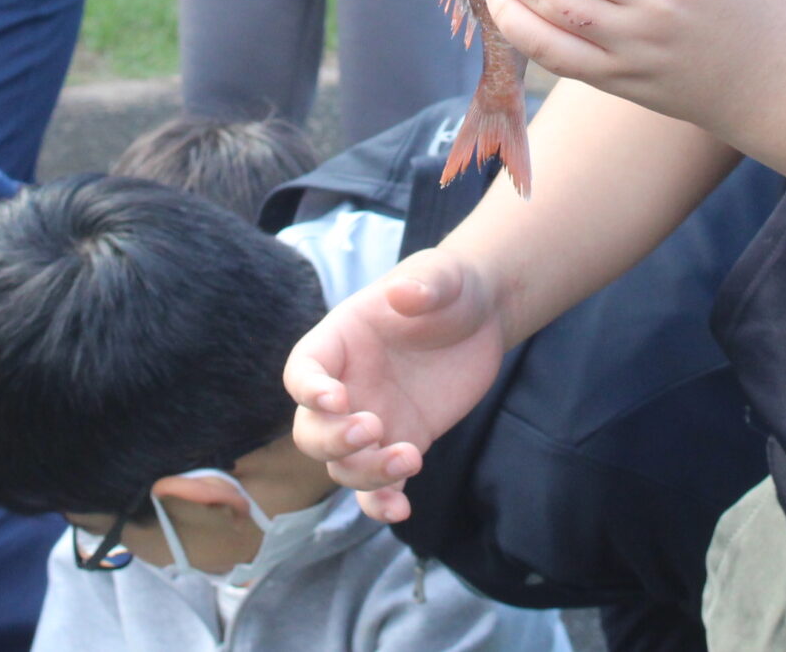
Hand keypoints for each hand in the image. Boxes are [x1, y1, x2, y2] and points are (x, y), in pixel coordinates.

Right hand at [284, 248, 510, 521]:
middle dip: (331, 439)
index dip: (308, 389)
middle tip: (371, 428)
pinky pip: (379, 485)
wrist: (482, 316)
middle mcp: (346, 386)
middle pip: (310, 431)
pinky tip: (402, 510)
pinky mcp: (402, 443)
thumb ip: (423, 282)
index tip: (336, 398)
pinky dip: (382, 504)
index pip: (303, 370)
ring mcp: (372, 420)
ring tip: (409, 457)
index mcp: (340, 341)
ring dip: (365, 472)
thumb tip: (402, 293)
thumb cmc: (450, 287)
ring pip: (342, 465)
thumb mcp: (442, 275)